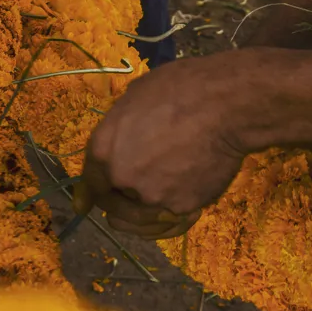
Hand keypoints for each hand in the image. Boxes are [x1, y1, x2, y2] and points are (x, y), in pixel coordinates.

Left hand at [76, 54, 256, 237]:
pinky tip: (181, 204)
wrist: (225, 105)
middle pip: (112, 205)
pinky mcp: (181, 208)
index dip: (90, 193)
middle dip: (119, 203)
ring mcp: (151, 196)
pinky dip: (174, 215)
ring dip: (144, 216)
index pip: (90, 182)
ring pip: (139, 221)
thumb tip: (116, 141)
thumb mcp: (136, 97)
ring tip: (159, 203)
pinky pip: (170, 220)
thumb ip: (120, 127)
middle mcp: (121, 177)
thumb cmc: (181, 89)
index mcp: (104, 148)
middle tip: (134, 197)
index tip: (86, 204)